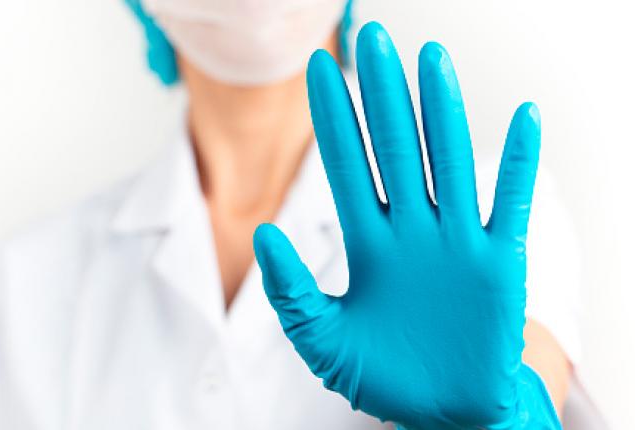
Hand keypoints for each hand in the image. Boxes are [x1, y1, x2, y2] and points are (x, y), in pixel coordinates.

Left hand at [253, 22, 559, 428]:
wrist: (443, 411)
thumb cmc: (383, 377)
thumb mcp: (321, 339)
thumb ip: (291, 290)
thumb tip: (262, 232)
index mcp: (367, 244)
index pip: (347, 166)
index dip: (334, 119)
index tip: (321, 69)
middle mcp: (410, 231)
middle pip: (395, 148)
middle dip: (384, 95)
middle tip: (375, 37)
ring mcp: (455, 241)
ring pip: (447, 162)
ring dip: (442, 111)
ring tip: (432, 59)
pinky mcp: (498, 262)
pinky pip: (508, 203)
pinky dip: (517, 164)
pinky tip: (522, 118)